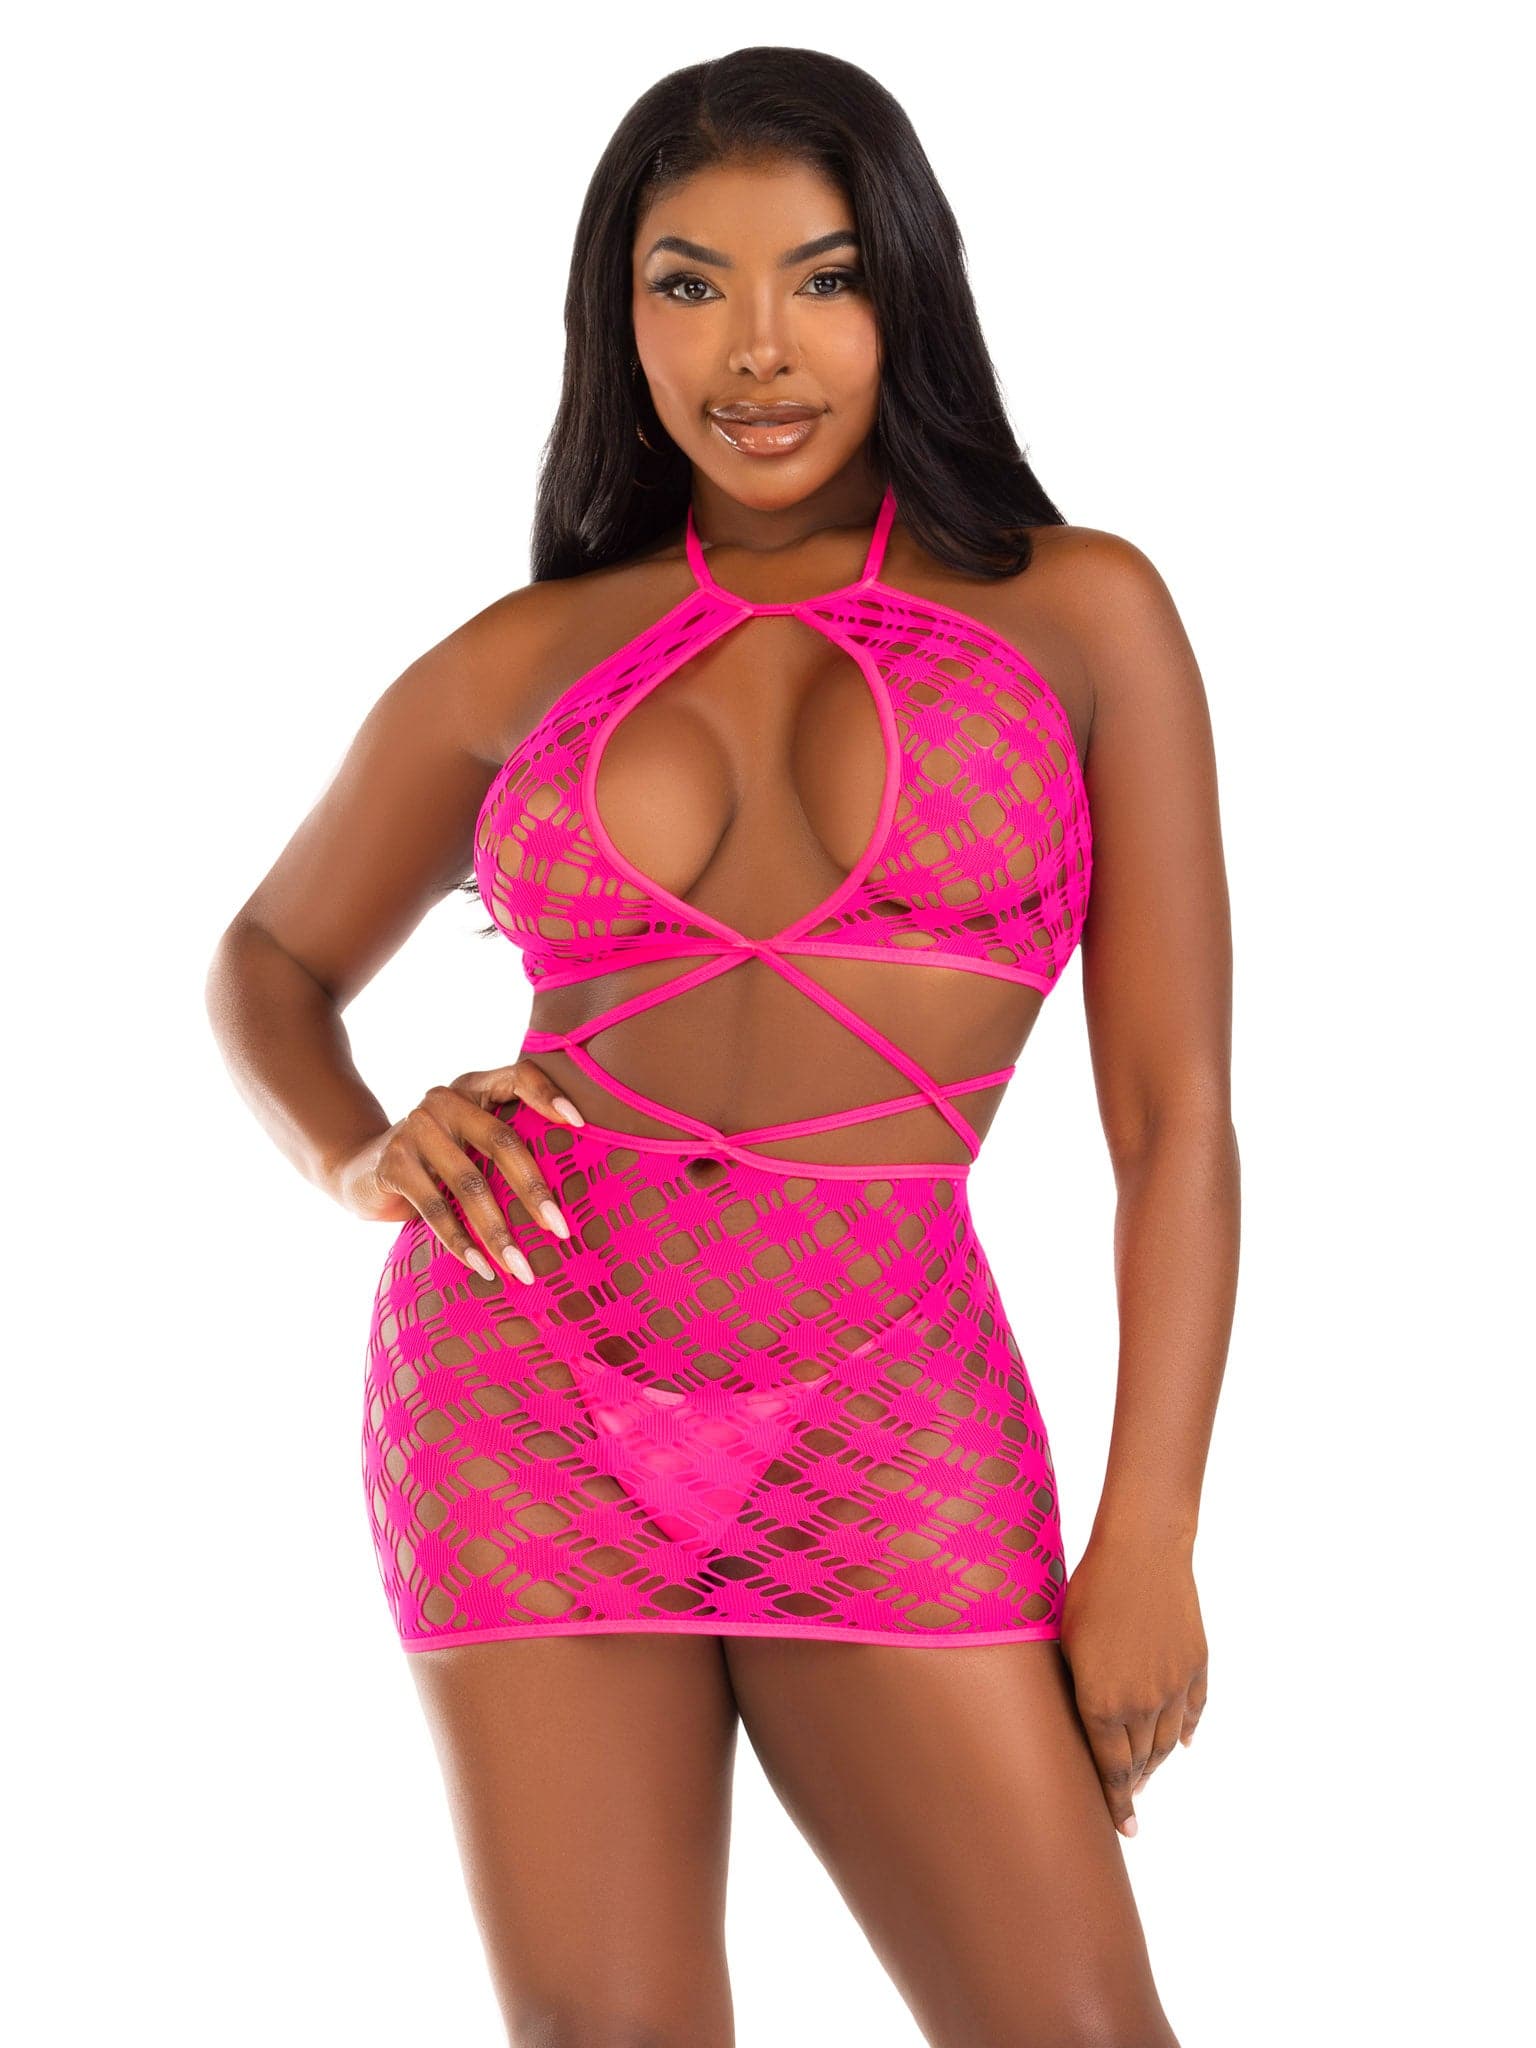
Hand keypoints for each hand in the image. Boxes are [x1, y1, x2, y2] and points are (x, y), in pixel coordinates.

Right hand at [328, 1060, 583, 1285]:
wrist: (360, 1170)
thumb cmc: (438, 1161)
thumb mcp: (470, 1142)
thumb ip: (509, 1145)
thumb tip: (580, 1188)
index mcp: (473, 1089)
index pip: (518, 1076)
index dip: (549, 1095)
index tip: (582, 1125)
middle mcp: (444, 1100)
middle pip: (501, 1140)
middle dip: (534, 1190)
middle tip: (561, 1230)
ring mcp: (415, 1129)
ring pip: (469, 1184)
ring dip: (499, 1233)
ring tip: (523, 1269)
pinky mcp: (392, 1163)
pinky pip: (434, 1209)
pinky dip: (461, 1243)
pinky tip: (483, 1269)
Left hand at [1057, 1527, 1207, 1838]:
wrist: (1142, 1552)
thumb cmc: (1088, 1590)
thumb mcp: (1065, 1643)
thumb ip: (1075, 1689)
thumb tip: (1080, 1721)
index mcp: (1101, 1704)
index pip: (1110, 1771)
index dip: (1116, 1804)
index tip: (1124, 1830)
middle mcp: (1141, 1705)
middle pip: (1139, 1761)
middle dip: (1132, 1782)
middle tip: (1126, 1796)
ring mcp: (1173, 1687)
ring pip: (1166, 1742)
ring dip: (1155, 1760)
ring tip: (1146, 1772)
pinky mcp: (1196, 1667)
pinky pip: (1192, 1712)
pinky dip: (1186, 1731)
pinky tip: (1182, 1742)